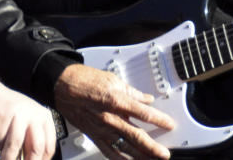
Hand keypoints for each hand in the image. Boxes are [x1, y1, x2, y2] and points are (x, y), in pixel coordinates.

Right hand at [0, 81, 56, 159]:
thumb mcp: (23, 123)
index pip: (49, 146)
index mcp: (43, 116)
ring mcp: (18, 113)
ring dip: (7, 158)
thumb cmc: (2, 110)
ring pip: (15, 146)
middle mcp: (34, 113)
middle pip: (36, 147)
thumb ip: (30, 140)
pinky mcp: (1, 116)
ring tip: (0, 157)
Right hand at [54, 64, 174, 158]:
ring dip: (140, 156)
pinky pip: (109, 151)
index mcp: (116, 100)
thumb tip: (146, 99)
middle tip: (164, 154)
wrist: (63, 86)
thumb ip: (132, 92)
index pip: (144, 113)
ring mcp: (101, 129)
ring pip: (124, 147)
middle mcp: (110, 117)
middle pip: (136, 136)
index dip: (159, 120)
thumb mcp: (113, 80)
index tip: (169, 124)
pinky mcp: (94, 135)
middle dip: (153, 147)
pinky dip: (120, 159)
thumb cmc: (85, 80)